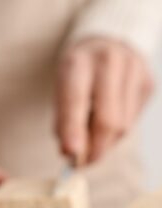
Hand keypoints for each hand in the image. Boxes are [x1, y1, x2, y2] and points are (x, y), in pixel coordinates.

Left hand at [55, 38, 153, 163]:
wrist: (107, 42)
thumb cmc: (77, 74)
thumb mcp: (61, 89)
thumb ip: (63, 120)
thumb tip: (70, 153)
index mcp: (79, 61)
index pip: (76, 101)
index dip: (73, 131)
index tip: (70, 154)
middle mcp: (110, 61)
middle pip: (107, 119)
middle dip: (94, 149)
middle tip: (83, 163)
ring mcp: (135, 70)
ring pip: (123, 125)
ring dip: (105, 143)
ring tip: (92, 142)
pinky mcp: (149, 82)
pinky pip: (132, 121)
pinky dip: (117, 132)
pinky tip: (107, 125)